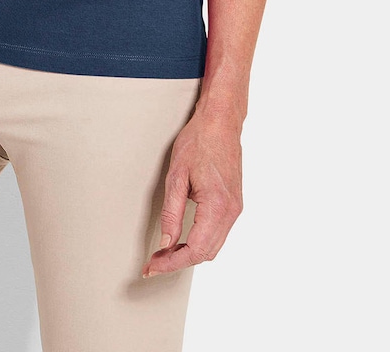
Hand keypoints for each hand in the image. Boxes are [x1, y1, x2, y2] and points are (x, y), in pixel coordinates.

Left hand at [141, 110, 243, 276]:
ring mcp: (235, 208)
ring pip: (213, 246)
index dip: (172, 263)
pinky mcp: (234, 204)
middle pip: (205, 253)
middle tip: (154, 262)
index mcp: (217, 206)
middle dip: (179, 262)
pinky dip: (201, 242)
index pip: (195, 249)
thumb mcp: (176, 176)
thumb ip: (172, 213)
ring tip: (165, 253)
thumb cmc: (198, 141)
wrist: (220, 122)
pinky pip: (218, 234)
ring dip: (190, 253)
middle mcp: (231, 212)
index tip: (153, 267)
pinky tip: (184, 240)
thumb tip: (166, 243)